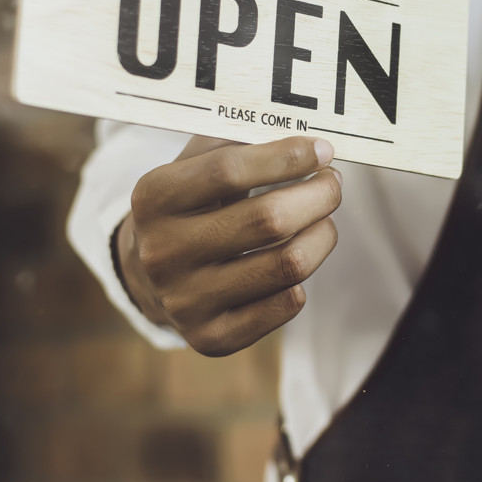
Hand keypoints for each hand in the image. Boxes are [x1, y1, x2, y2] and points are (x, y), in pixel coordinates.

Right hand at [117, 135, 340, 356]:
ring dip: (322, 235)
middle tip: (332, 184)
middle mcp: (162, 252)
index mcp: (153, 198)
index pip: (228, 171)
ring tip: (323, 220)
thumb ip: (237, 145)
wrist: (149, 275)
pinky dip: (302, 279)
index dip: (285, 157)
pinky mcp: (210, 338)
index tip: (322, 150)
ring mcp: (184, 300)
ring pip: (287, 265)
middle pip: (268, 221)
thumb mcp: (193, 165)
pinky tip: (294, 260)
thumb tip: (305, 143)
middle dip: (318, 196)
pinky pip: (285, 306)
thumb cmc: (188, 207)